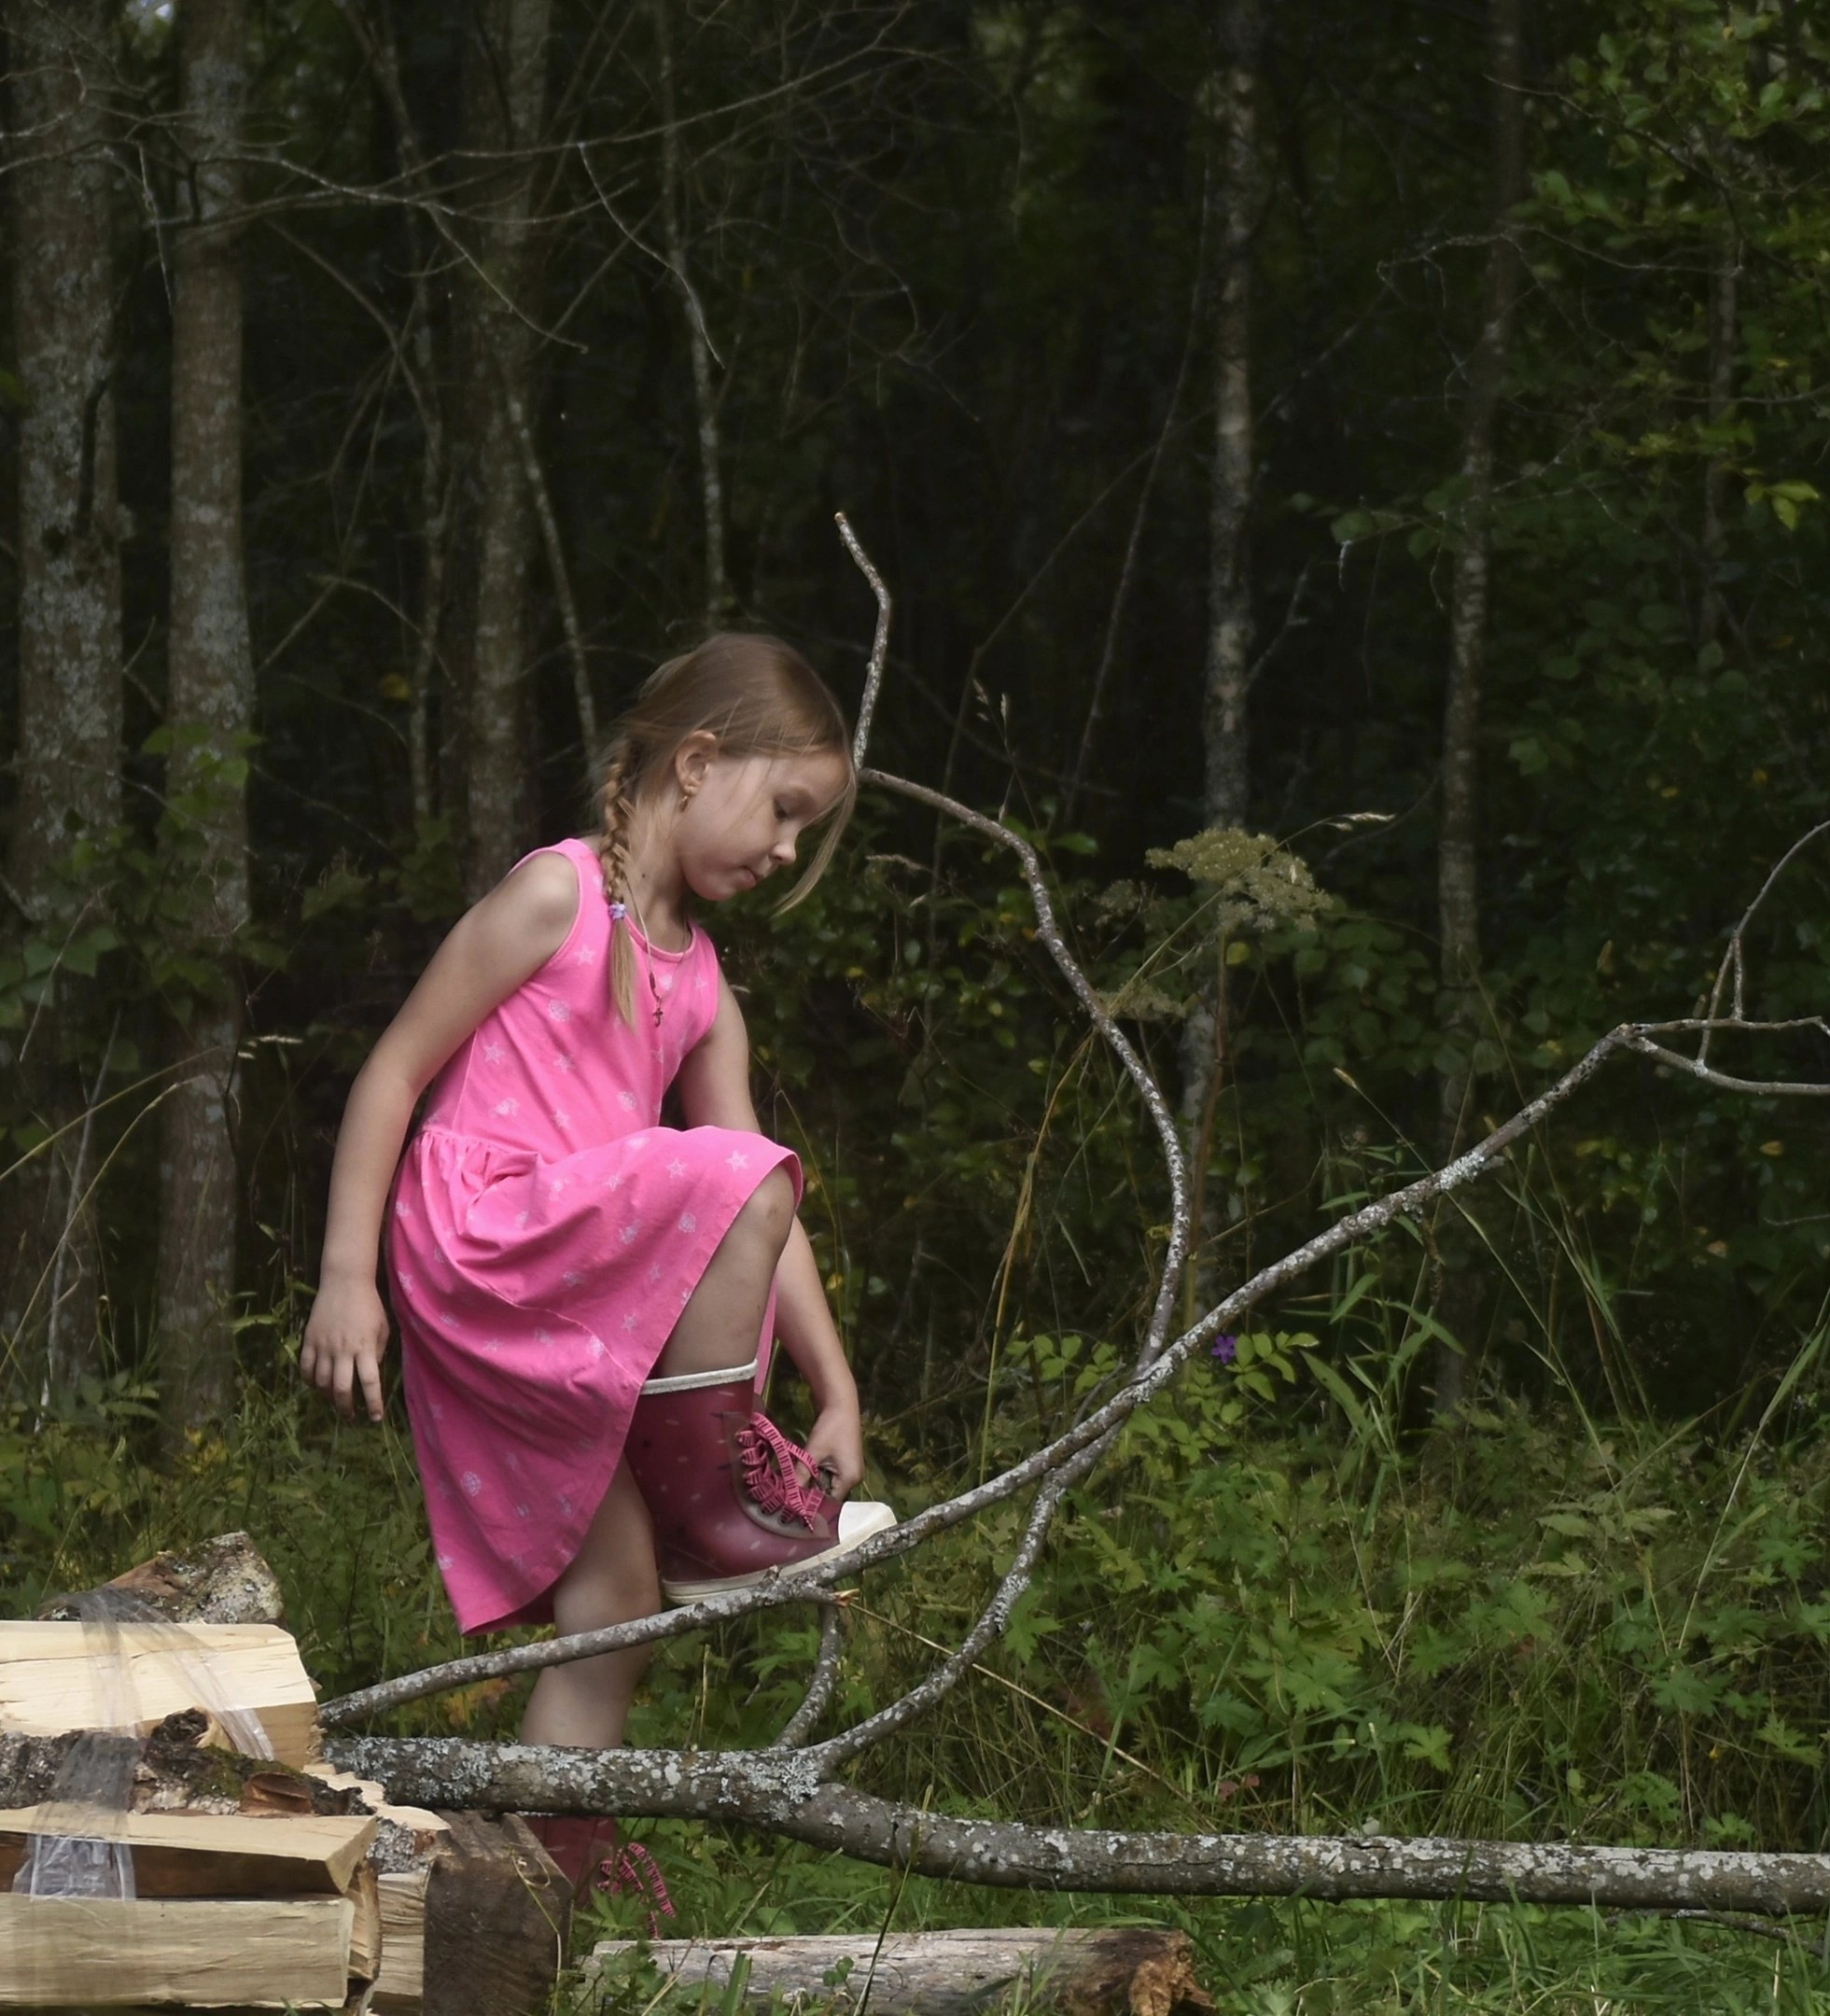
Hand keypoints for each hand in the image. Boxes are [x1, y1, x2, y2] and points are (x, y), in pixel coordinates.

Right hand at [300, 1275, 390, 1422]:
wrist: (345, 1282)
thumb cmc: (369, 1305)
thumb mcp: (383, 1328)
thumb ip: (377, 1353)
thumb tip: (371, 1375)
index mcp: (365, 1347)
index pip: (370, 1383)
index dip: (373, 1403)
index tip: (375, 1417)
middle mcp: (343, 1350)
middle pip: (341, 1388)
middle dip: (346, 1407)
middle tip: (350, 1415)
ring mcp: (324, 1346)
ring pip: (321, 1382)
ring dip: (327, 1396)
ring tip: (334, 1400)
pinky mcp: (309, 1340)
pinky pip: (306, 1368)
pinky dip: (310, 1381)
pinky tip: (316, 1385)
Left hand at [800, 1397, 865, 1498]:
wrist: (840, 1404)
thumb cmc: (830, 1428)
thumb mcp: (813, 1452)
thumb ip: (800, 1475)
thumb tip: (786, 1495)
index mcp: (850, 1479)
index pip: (830, 1501)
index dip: (812, 1504)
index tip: (793, 1505)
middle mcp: (853, 1478)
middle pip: (829, 1494)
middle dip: (810, 1493)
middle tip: (790, 1495)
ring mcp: (850, 1470)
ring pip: (827, 1484)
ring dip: (812, 1482)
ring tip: (794, 1484)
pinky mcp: (844, 1462)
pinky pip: (829, 1475)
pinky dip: (817, 1474)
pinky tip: (803, 1472)